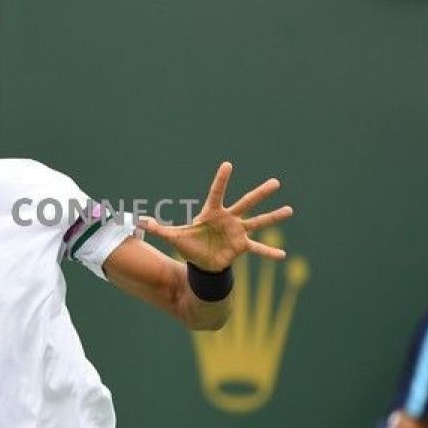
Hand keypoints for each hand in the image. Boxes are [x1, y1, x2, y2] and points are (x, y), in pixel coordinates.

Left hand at [139, 161, 292, 271]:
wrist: (202, 262)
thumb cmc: (189, 245)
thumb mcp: (173, 236)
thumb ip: (158, 228)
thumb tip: (138, 222)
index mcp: (212, 213)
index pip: (217, 193)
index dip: (221, 180)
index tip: (227, 165)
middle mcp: (229, 219)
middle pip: (247, 202)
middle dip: (261, 193)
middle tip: (276, 182)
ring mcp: (238, 232)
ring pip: (258, 221)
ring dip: (273, 217)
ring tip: (289, 210)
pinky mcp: (242, 246)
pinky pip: (258, 249)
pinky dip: (269, 253)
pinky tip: (283, 256)